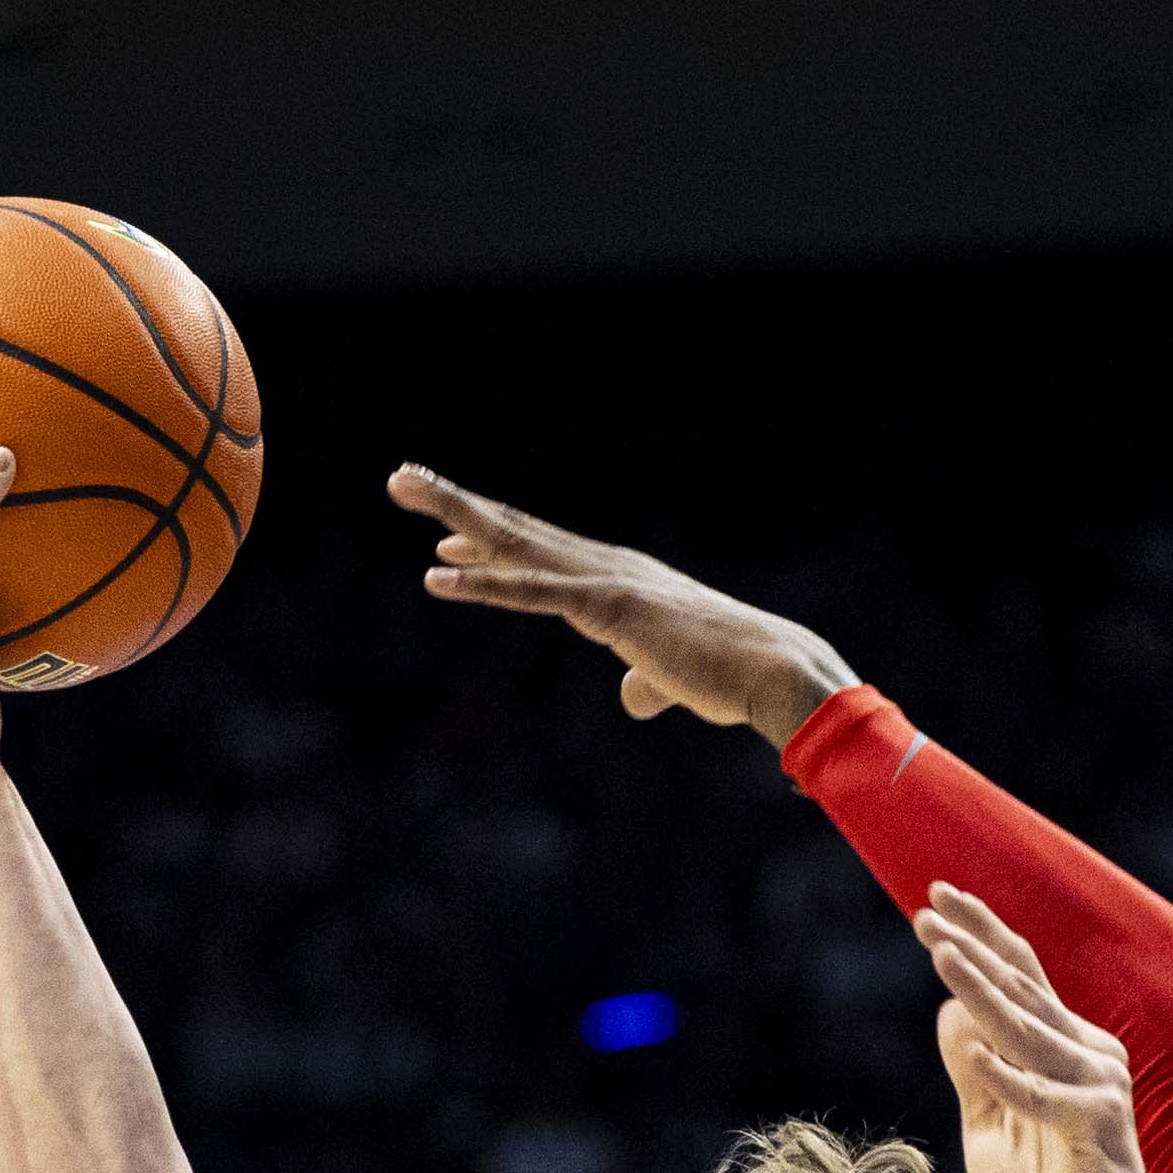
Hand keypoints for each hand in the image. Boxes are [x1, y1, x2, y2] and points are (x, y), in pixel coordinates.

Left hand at [394, 466, 857, 743]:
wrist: (773, 673)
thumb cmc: (732, 678)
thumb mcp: (674, 679)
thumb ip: (647, 681)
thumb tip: (633, 695)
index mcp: (620, 582)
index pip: (542, 556)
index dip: (491, 544)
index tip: (447, 539)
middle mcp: (607, 568)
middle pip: (516, 530)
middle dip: (455, 504)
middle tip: (400, 478)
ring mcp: (606, 581)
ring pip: (515, 542)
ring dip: (454, 515)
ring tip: (401, 486)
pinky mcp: (609, 607)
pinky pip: (532, 592)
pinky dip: (483, 584)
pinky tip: (436, 577)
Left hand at [918, 885, 1167, 1172]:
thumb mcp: (991, 1128)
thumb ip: (974, 1073)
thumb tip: (949, 1010)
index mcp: (1064, 1048)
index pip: (1019, 979)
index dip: (979, 938)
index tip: (932, 902)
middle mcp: (1088, 1053)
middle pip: (1023, 987)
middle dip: (972, 945)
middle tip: (927, 909)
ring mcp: (1099, 1087)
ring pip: (1027, 1029)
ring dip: (981, 989)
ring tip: (939, 952)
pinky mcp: (1099, 1127)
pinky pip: (1042, 1096)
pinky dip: (1004, 1076)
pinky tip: (967, 1047)